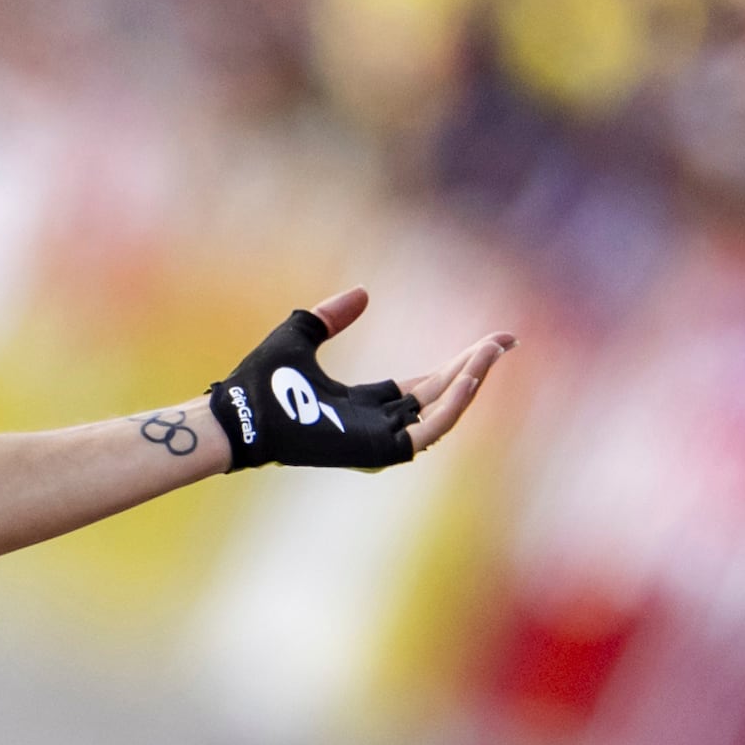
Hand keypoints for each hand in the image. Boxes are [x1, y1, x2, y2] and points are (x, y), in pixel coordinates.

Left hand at [209, 287, 513, 470]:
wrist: (239, 412)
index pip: (424, 386)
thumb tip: (364, 293)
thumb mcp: (301, 335)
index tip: (489, 343)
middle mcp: (376, 425)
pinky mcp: (378, 451)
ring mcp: (379, 441)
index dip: (457, 364)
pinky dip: (453, 405)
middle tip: (506, 341)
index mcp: (363, 405)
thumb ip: (331, 316)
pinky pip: (428, 430)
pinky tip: (469, 376)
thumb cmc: (259, 382)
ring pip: (442, 413)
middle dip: (475, 369)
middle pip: (440, 396)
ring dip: (470, 382)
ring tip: (492, 352)